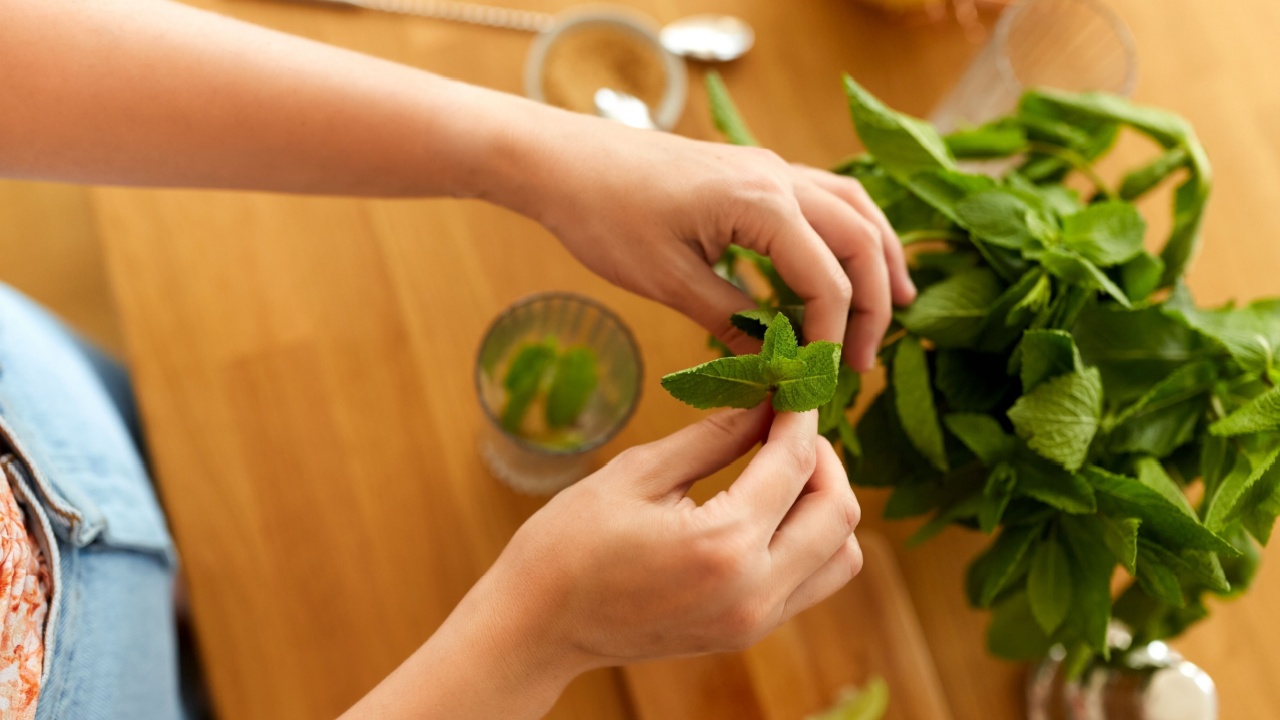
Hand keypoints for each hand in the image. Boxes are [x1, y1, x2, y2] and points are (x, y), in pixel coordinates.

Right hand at [481, 406, 861, 665]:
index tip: (795, 381)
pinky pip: (814, 581)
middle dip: (823, 456)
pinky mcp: (748, 633)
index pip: (794, 465)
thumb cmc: (569, 544)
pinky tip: (768, 508)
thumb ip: (712, 436)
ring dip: (825, 503)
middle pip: (838, 512)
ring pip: (841, 554)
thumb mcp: (638, 474)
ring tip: (781, 469)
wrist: (537, 627)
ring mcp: (755, 621)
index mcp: (723, 545)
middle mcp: (754, 592)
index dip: (800, 414)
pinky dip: (810, 538)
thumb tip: (765, 400)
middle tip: (786, 424)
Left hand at [503, 113, 914, 369]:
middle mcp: (778, 176)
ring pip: (854, 209)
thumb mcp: (668, 281)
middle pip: (860, 240)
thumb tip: (774, 370)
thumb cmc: (605, 215)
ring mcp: (770, 168)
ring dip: (877, 259)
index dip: (833, 337)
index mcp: (761, 203)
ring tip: (897, 306)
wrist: (565, 160)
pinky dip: (849, 234)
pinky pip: (826, 198)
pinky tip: (845, 264)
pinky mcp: (755, 171)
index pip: (828, 279)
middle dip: (871, 304)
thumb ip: (731, 323)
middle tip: (861, 363)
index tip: (821, 383)